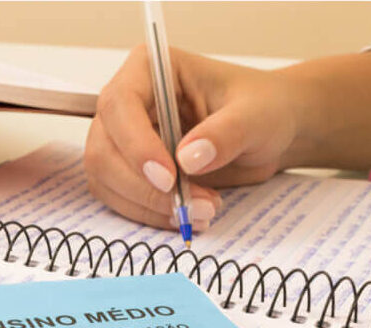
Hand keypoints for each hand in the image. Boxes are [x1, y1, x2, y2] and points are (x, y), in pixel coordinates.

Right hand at [84, 45, 297, 230]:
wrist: (268, 131)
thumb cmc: (262, 107)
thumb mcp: (256, 115)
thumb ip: (225, 133)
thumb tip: (187, 158)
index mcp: (148, 70)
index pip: (120, 105)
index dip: (136, 145)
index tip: (169, 178)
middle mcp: (125, 104)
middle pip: (103, 150)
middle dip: (142, 187)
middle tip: (190, 206)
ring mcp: (121, 139)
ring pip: (105, 180)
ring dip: (147, 205)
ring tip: (200, 211)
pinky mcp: (126, 171)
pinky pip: (119, 199)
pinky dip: (149, 214)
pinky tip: (186, 214)